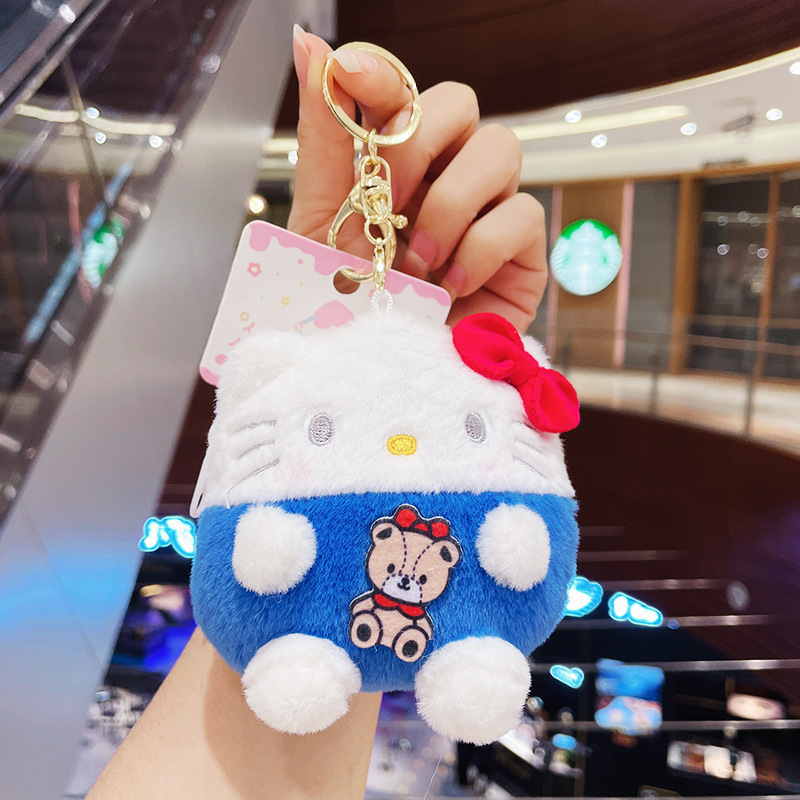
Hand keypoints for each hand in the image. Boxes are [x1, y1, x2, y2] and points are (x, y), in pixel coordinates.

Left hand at [289, 27, 546, 331]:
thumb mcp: (322, 220)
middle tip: (385, 201)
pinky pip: (524, 214)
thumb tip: (309, 42)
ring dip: (451, 201)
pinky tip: (450, 283)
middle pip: (460, 103)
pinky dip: (482, 245)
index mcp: (394, 164)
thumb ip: (325, 135)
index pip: (404, 90)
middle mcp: (444, 177)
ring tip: (416, 259)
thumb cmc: (349, 306)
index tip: (352, 78)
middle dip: (418, 144)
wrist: (378, 377)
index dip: (383, 75)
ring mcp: (487, 212)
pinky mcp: (521, 255)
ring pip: (502, 148)